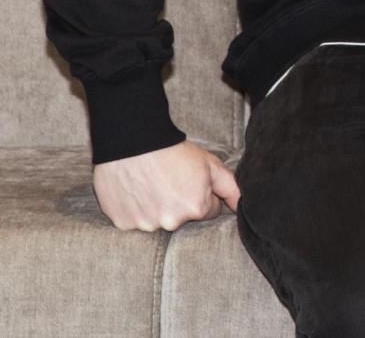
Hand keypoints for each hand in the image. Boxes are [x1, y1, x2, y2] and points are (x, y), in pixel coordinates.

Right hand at [90, 139, 239, 232]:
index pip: (209, 211)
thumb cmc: (174, 151)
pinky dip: (135, 209)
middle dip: (180, 203)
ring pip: (157, 219)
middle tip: (169, 180)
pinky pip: (134, 220)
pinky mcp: (122, 223)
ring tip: (150, 183)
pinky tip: (135, 189)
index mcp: (196, 209)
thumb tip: (242, 205)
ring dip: (156, 207)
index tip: (190, 181)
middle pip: (182, 217)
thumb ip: (230, 187)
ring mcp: (145, 224)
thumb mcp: (210, 164)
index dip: (202, 194)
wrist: (134, 141)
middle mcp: (171, 222)